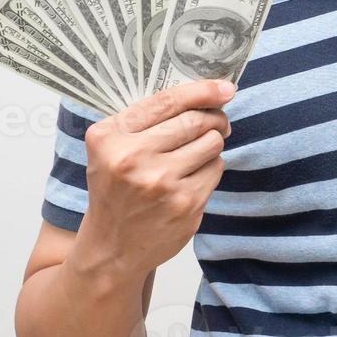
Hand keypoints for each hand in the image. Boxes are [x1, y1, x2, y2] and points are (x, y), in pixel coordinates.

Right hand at [74, 79, 234, 280]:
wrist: (111, 249)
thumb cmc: (116, 190)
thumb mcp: (110, 149)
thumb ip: (145, 119)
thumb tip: (207, 93)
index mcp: (110, 138)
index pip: (167, 101)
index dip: (202, 90)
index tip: (225, 88)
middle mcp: (133, 158)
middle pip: (196, 120)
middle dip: (214, 118)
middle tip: (218, 121)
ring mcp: (161, 183)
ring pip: (212, 142)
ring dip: (212, 143)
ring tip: (196, 153)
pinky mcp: (185, 204)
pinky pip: (215, 169)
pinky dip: (210, 168)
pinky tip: (191, 178)